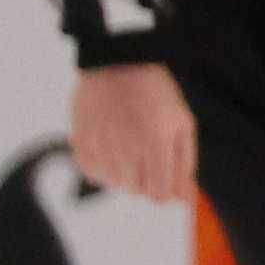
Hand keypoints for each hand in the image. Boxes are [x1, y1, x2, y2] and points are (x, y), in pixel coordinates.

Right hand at [69, 63, 195, 203]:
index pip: (159, 194)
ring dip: (125, 173)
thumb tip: (185, 201)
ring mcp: (100, 146)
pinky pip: (92, 173)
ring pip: (115, 184)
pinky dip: (104, 167)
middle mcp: (125, 149)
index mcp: (155, 144)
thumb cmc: (156, 94)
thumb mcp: (182, 124)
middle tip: (149, 152)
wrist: (117, 64)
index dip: (165, 190)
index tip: (166, 179)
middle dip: (147, 179)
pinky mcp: (80, 143)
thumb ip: (184, 165)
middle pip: (137, 191)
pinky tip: (112, 146)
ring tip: (130, 145)